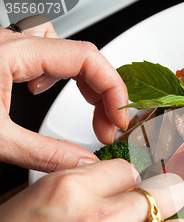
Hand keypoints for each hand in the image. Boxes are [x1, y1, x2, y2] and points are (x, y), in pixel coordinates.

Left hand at [0, 21, 129, 171]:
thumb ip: (44, 153)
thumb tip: (85, 164)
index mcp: (11, 52)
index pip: (86, 58)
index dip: (113, 89)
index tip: (118, 119)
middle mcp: (12, 42)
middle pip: (83, 56)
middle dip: (103, 93)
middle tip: (107, 126)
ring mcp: (8, 47)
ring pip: (66, 52)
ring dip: (85, 82)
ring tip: (89, 109)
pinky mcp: (3, 56)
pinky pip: (44, 53)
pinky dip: (60, 75)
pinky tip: (47, 91)